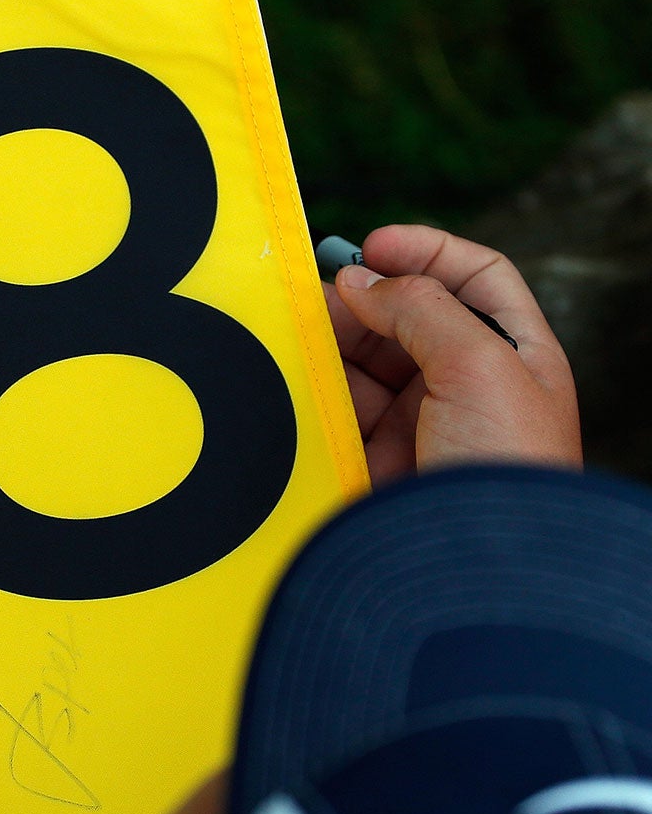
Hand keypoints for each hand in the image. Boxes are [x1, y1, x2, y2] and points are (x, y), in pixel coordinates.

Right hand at [324, 225, 579, 486]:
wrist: (482, 567)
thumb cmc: (506, 468)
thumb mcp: (480, 365)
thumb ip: (420, 308)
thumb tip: (361, 280)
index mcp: (515, 354)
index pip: (475, 278)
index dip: (426, 252)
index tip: (373, 245)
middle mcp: (471, 383)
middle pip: (411, 315)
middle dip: (367, 296)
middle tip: (324, 292)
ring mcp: (422, 421)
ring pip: (368, 359)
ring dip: (335, 340)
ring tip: (304, 331)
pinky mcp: (379, 457)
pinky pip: (340, 407)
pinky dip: (316, 387)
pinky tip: (299, 375)